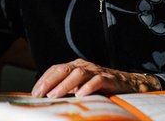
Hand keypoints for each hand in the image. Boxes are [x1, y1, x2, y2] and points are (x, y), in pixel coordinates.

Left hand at [31, 58, 159, 97]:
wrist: (129, 84)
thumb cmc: (102, 87)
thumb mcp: (82, 87)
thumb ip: (68, 89)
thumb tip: (48, 99)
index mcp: (76, 66)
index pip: (56, 69)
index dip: (44, 80)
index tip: (34, 92)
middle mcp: (85, 66)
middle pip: (64, 69)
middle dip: (49, 82)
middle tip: (40, 94)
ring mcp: (97, 71)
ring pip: (78, 74)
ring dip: (64, 85)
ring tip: (55, 96)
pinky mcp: (109, 79)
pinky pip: (97, 81)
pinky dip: (88, 87)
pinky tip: (80, 95)